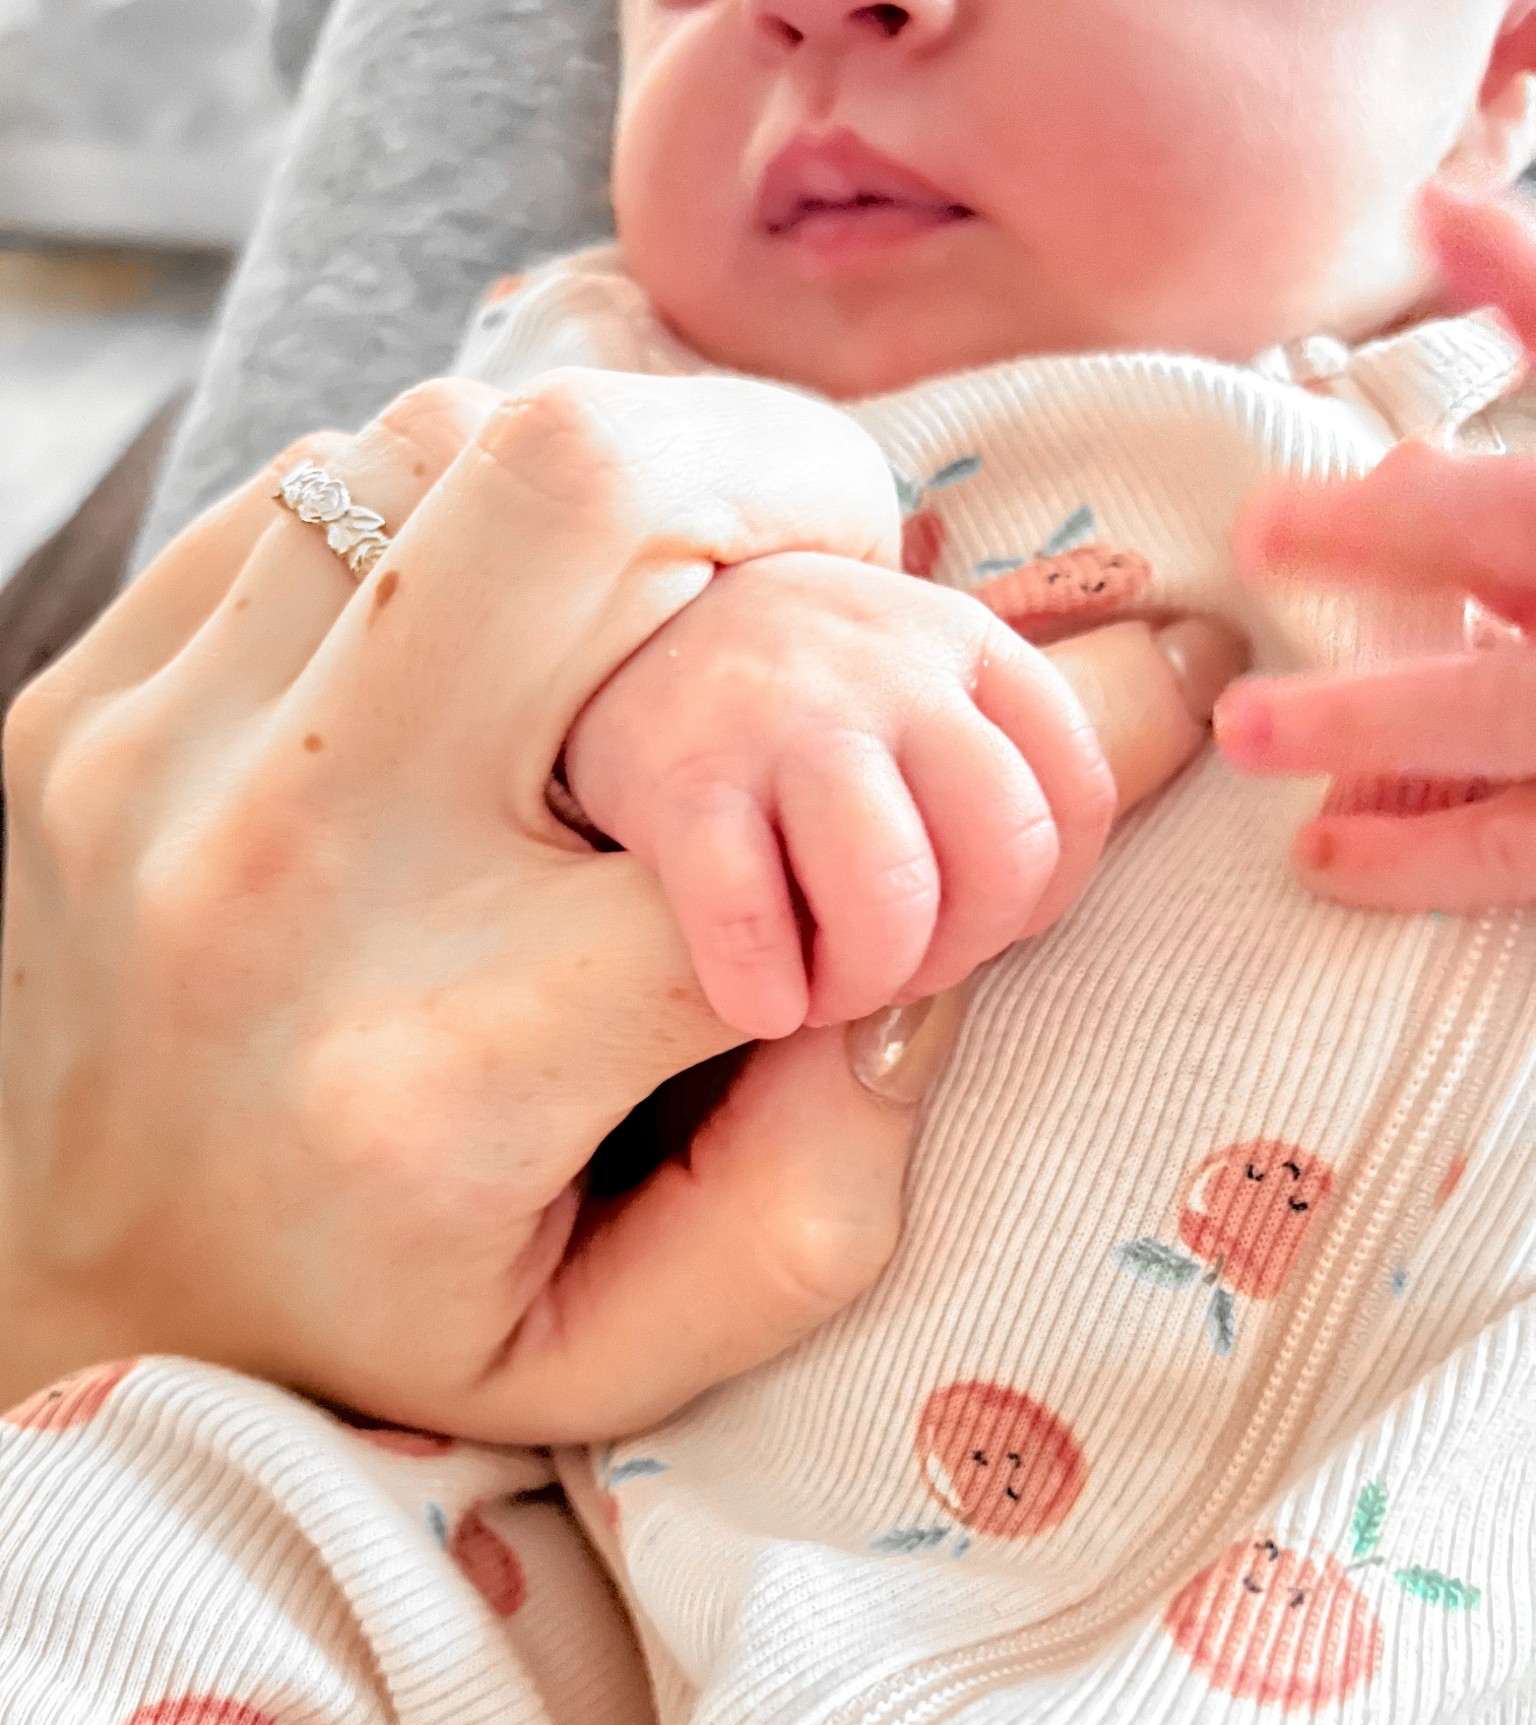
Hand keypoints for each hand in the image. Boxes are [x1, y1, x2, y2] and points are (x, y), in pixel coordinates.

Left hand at [0, 368, 954, 1442]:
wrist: (73, 1293)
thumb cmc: (369, 1332)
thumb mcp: (614, 1354)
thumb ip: (815, 1194)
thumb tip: (943, 955)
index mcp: (449, 1071)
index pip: (789, 815)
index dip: (999, 732)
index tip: (1113, 682)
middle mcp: (292, 877)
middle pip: (584, 490)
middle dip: (779, 477)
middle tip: (845, 554)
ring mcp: (155, 762)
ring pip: (441, 443)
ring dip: (618, 479)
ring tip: (680, 580)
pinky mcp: (79, 700)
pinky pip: (304, 487)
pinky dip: (447, 513)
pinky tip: (498, 621)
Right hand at [568, 551, 1241, 1036]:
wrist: (617, 629)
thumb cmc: (797, 696)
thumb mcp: (921, 676)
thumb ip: (1007, 745)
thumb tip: (1149, 766)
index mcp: (971, 648)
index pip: (1081, 795)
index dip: (1041, 899)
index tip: (975, 930)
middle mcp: (891, 672)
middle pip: (1003, 852)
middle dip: (960, 950)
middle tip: (895, 973)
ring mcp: (784, 721)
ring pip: (892, 891)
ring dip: (867, 979)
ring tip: (823, 991)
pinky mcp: (680, 781)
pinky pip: (746, 916)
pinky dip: (761, 990)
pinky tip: (753, 1000)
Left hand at [1217, 186, 1535, 912]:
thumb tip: (1438, 210)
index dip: (1522, 288)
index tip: (1421, 234)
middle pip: (1526, 528)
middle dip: (1398, 527)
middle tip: (1261, 527)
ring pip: (1498, 710)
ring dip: (1371, 721)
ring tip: (1241, 728)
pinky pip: (1515, 848)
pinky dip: (1417, 856)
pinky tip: (1321, 857)